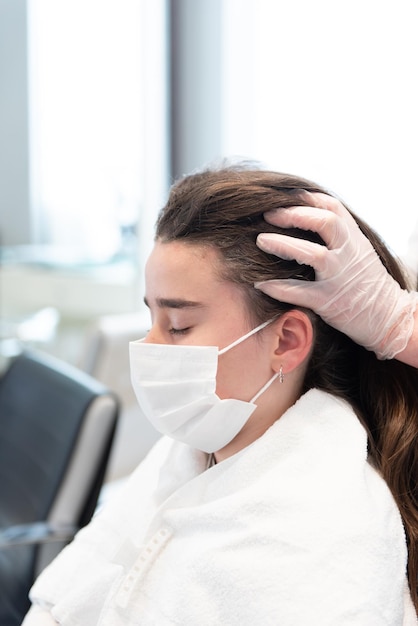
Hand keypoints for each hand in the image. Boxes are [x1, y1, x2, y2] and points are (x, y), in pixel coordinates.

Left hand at [255, 192, 417, 358]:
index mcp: (353, 238)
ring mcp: (339, 277)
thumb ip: (338, 235)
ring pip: (312, 254)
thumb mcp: (358, 250)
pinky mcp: (329, 301)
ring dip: (283, 245)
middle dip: (294, 214)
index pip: (332, 207)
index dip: (307, 198)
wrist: (388, 316)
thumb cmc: (367, 283)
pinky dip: (278, 287)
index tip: (283, 194)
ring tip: (260, 241)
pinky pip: (300, 292)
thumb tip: (306, 218)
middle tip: (268, 214)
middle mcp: (347, 253)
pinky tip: (260, 283)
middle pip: (324, 222)